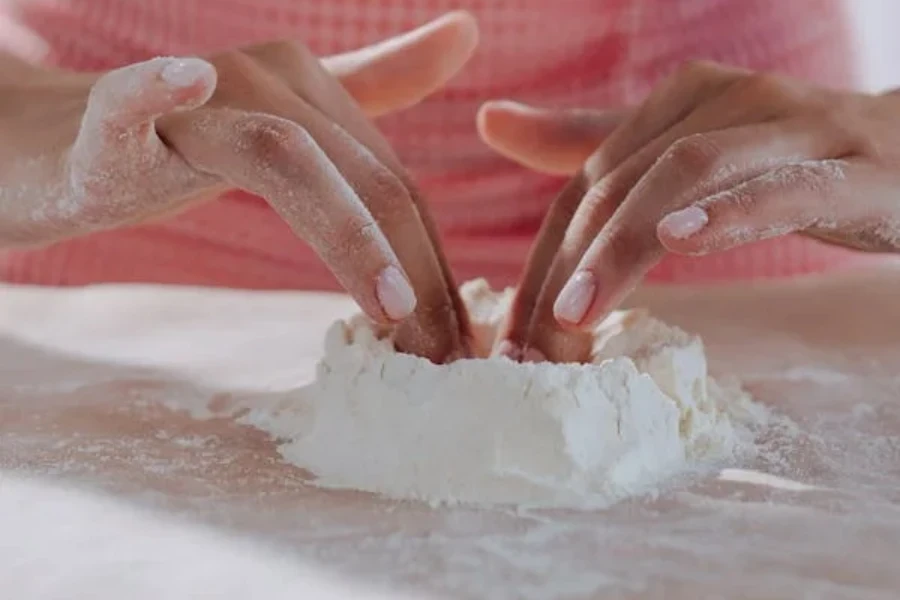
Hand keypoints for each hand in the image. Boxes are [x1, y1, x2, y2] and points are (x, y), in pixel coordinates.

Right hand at [0, 12, 477, 362]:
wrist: (55, 146)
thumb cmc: (177, 151)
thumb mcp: (288, 129)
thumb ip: (375, 86)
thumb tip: (466, 34)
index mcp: (307, 88)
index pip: (392, 185)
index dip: (433, 266)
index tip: (457, 343)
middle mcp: (261, 80)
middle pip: (361, 178)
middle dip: (414, 273)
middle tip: (442, 359)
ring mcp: (188, 99)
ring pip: (284, 156)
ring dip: (349, 235)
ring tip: (391, 312)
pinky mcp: (104, 124)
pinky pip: (128, 102)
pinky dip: (152, 92)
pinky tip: (185, 83)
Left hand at [479, 61, 899, 361]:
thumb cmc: (788, 161)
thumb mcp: (684, 152)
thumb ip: (593, 143)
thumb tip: (491, 121)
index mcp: (680, 98)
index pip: (584, 184)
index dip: (541, 260)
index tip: (512, 335)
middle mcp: (728, 99)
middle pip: (622, 182)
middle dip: (569, 267)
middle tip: (536, 346)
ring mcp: (793, 126)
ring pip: (687, 175)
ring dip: (623, 246)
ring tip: (578, 311)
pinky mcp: (852, 167)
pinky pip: (782, 185)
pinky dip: (729, 211)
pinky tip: (680, 240)